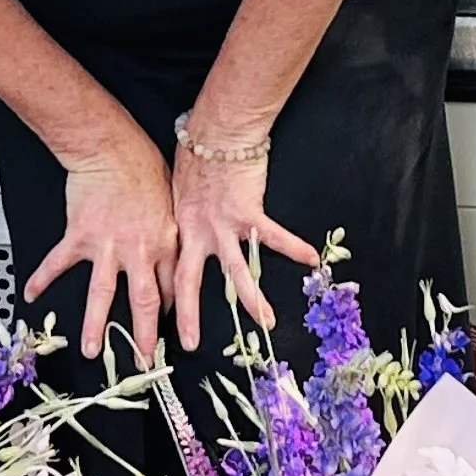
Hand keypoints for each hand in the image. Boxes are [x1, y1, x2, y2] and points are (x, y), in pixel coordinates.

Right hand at [24, 128, 178, 365]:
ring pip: (102, 293)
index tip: (170, 332)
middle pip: (144, 302)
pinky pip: (58, 263)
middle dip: (143, 336)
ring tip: (91, 350)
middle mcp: (137, 250)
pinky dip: (42, 279)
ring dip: (96, 325)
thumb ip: (169, 235)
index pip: (171, 287)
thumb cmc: (143, 167)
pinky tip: (30, 295)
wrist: (110, 147)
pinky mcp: (79, 236)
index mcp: (164, 242)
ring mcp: (106, 245)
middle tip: (143, 362)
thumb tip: (172, 262)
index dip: (172, 312)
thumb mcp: (171, 203)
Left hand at [171, 145, 315, 350]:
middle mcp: (197, 233)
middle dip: (188, 314)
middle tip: (188, 343)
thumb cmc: (196, 158)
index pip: (168, 271)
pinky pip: (274, 235)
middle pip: (188, 281)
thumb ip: (179, 217)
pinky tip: (313, 259)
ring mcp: (223, 225)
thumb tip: (176, 232)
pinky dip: (294, 246)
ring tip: (265, 322)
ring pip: (237, 269)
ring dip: (251, 298)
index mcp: (178, 230)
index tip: (163, 320)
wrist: (214, 132)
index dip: (166, 297)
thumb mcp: (175, 192)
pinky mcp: (248, 212)